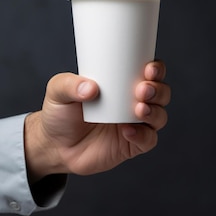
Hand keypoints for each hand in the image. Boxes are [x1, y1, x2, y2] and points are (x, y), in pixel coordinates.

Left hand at [23, 61, 169, 182]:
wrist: (54, 146)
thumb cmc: (60, 114)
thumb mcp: (58, 92)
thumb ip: (69, 85)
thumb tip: (90, 88)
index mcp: (122, 84)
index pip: (149, 72)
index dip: (156, 69)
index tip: (148, 69)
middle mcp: (133, 103)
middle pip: (161, 93)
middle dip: (158, 90)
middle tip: (142, 90)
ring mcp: (135, 124)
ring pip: (159, 116)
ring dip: (154, 112)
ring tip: (138, 110)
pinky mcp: (131, 145)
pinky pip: (148, 140)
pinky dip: (143, 135)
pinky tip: (128, 131)